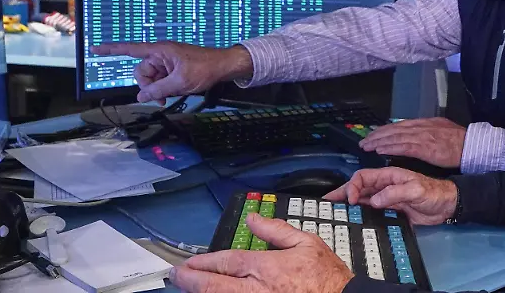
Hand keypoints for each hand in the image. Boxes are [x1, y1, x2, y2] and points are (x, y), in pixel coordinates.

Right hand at [90, 41, 253, 102]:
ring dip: (158, 89)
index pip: (130, 49)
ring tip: (173, 93)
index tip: (94, 49)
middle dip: (148, 86)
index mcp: (159, 51)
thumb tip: (141, 97)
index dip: (111, 50)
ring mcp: (167, 62)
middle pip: (141, 72)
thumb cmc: (205, 68)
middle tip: (161, 96)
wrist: (224, 67)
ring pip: (151, 79)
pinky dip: (165, 88)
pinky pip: (161, 80)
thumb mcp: (180, 82)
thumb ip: (158, 90)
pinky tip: (176, 91)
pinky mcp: (173, 69)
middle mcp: (160, 54)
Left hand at [170, 213, 352, 292]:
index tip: (189, 263)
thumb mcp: (307, 242)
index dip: (204, 262)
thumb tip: (254, 218)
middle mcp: (258, 289)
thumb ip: (277, 230)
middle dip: (191, 281)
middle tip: (176, 276)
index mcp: (267, 267)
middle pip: (214, 286)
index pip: (227, 262)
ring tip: (189, 287)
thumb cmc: (328, 277)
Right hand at [324, 167, 456, 224]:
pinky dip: (359, 213)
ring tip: (334, 212)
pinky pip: (370, 210)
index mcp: (388, 175)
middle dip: (342, 193)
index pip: (363, 177)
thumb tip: (373, 200)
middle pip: (358, 187)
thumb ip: (394, 193)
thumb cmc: (433, 193)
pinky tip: (352, 219)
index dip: (353, 186)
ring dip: (348, 204)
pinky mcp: (390, 210)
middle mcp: (384, 185)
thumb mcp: (415, 190)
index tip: (350, 200)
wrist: (446, 205)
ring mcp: (386, 198)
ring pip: (362, 199)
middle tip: (327, 203)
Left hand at [358, 117, 466, 167]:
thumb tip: (417, 136)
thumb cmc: (461, 142)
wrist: (473, 146)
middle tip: (364, 141)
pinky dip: (390, 147)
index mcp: (426, 123)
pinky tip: (380, 150)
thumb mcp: (443, 131)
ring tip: (367, 146)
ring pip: (395, 137)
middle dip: (377, 135)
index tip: (374, 135)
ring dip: (379, 141)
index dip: (385, 130)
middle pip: (394, 129)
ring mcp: (423, 136)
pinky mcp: (425, 148)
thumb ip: (428, 132)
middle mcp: (422, 127)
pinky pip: (403, 147)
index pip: (400, 125)